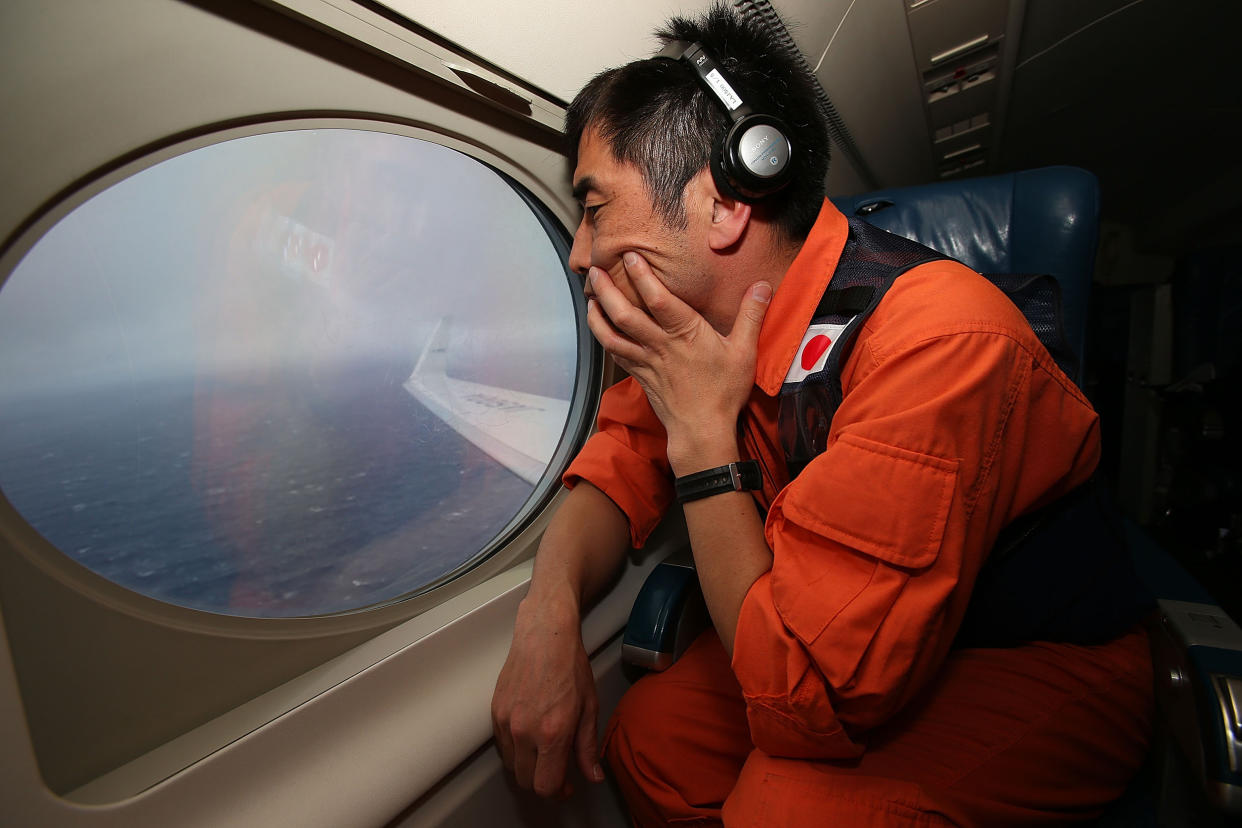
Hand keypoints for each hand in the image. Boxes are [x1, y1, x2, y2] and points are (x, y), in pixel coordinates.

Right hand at [492, 596, 604, 797]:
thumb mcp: (589, 708)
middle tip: (557, 771)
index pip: (546, 785)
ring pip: (511, 765)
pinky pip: (502, 745)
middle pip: (526, 781)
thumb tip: (593, 776)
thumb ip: (587, 747)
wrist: (545, 637)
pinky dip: (515, 749)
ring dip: (527, 766)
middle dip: (542, 781)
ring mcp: (506, 722)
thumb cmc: (570, 667)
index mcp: (552, 733)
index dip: (558, 792)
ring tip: (543, 751)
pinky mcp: (495, 712)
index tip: (566, 785)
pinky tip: (530, 735)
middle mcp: (525, 732)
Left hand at [586, 251, 771, 472]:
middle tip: (594, 270)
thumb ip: (751, 316)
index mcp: (685, 333)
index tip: (630, 255)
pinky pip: (616, 354)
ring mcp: (646, 361)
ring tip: (590, 297)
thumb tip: (763, 285)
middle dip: (607, 290)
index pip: (658, 298)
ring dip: (597, 315)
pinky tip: (601, 329)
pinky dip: (605, 338)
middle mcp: (660, 344)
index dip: (642, 275)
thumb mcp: (744, 352)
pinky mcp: (640, 376)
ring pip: (612, 335)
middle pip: (624, 314)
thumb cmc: (723, 392)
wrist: (701, 431)